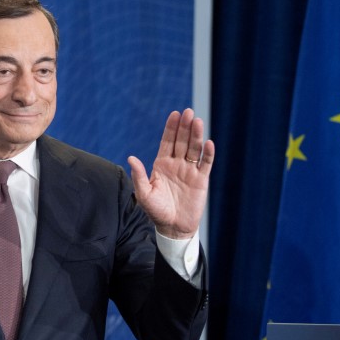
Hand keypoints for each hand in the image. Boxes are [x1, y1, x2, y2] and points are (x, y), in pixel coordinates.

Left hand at [127, 108, 214, 238]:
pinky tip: (208, 143)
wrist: (173, 227)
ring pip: (194, 149)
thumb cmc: (156, 211)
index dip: (171, 129)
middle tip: (188, 112)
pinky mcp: (201, 180)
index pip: (167, 142)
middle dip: (184, 127)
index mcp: (162, 165)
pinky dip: (207, 154)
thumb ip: (139, 176)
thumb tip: (131, 158)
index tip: (174, 114)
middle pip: (181, 141)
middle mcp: (176, 164)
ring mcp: (189, 171)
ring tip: (197, 121)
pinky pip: (205, 164)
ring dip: (196, 136)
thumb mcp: (144, 194)